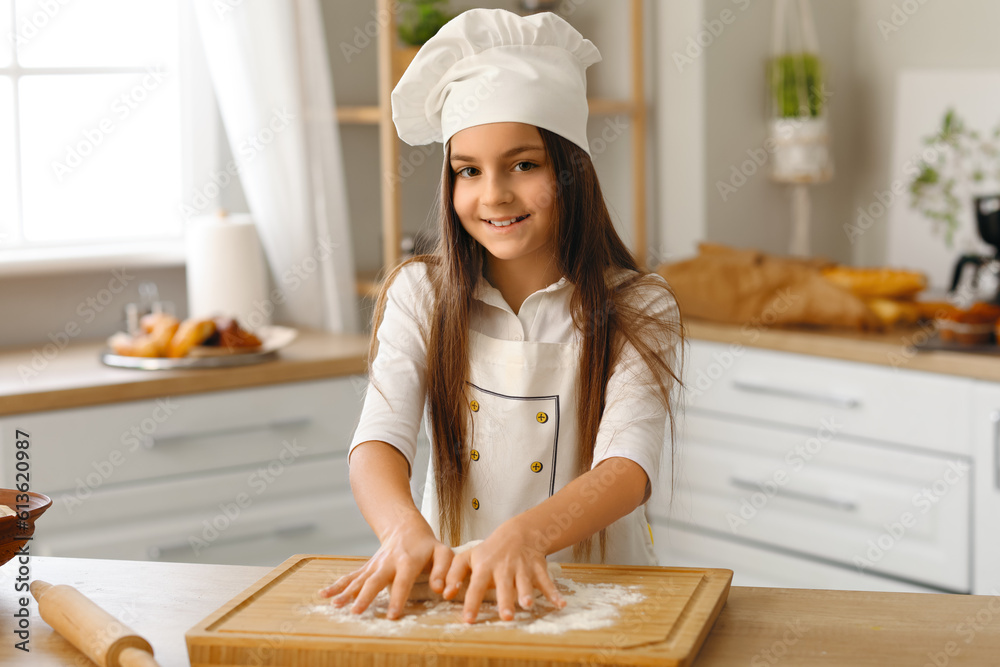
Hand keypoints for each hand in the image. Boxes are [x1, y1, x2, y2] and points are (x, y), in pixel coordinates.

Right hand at [318, 510, 453, 619]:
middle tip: (356, 612)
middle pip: (375, 580)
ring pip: (359, 578)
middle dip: (365, 596)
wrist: (405, 526)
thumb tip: (440, 590)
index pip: (403, 581)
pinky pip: (351, 576)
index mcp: (408, 560)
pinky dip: (337, 585)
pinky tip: (324, 595)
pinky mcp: (367, 567)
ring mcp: (375, 564)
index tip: (392, 614)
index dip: (398, 597)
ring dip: (346, 592)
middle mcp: (388, 562)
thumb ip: (443, 570)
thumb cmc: (427, 544)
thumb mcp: (442, 552)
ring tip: (335, 605)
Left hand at [445, 521, 564, 623]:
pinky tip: (560, 604)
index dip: (471, 602)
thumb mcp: (469, 557)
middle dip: (505, 600)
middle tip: (506, 616)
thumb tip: (445, 594)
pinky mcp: (538, 568)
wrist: (519, 532)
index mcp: (485, 567)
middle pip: (504, 585)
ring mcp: (522, 568)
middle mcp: (504, 568)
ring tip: (527, 605)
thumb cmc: (490, 550)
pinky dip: (554, 593)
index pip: (475, 585)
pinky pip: (547, 581)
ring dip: (527, 593)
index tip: (468, 620)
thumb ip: (454, 574)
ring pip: (525, 582)